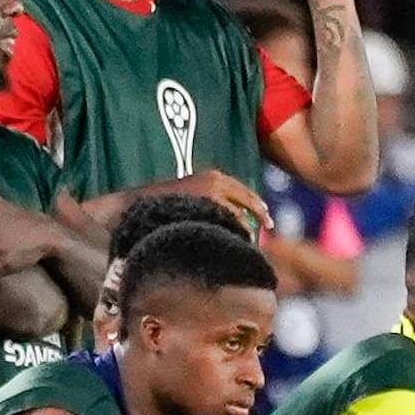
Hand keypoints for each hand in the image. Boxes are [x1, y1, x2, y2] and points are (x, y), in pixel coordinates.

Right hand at [148, 167, 268, 231]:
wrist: (144, 202)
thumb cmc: (165, 203)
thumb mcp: (192, 194)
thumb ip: (210, 199)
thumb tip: (226, 214)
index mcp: (213, 176)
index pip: (241, 189)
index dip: (254, 202)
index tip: (264, 213)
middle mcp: (216, 179)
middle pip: (247, 197)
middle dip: (260, 212)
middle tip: (270, 225)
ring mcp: (212, 191)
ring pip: (239, 211)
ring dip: (248, 225)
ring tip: (252, 239)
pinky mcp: (208, 203)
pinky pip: (230, 219)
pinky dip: (237, 229)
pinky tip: (241, 239)